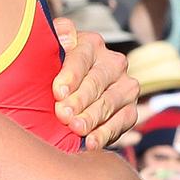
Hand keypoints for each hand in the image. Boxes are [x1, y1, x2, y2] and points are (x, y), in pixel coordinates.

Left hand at [50, 18, 138, 149]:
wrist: (69, 84)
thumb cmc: (51, 64)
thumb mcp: (49, 46)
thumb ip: (56, 36)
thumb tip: (66, 36)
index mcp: (91, 43)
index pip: (81, 58)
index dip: (70, 75)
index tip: (57, 91)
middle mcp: (113, 62)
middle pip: (96, 82)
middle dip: (79, 100)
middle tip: (63, 114)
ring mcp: (125, 86)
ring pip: (109, 102)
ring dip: (91, 117)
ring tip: (76, 128)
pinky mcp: (130, 109)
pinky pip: (121, 122)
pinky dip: (105, 134)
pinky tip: (91, 142)